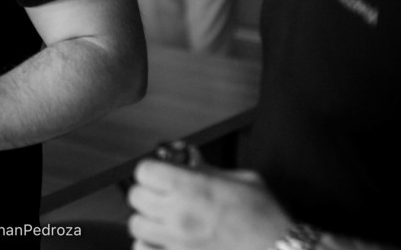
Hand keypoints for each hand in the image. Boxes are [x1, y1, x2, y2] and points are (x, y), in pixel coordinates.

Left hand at [128, 161, 290, 249]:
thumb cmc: (265, 217)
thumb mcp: (240, 179)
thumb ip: (207, 169)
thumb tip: (187, 159)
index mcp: (193, 188)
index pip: (145, 171)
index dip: (153, 168)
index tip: (162, 170)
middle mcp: (179, 215)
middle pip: (135, 196)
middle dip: (148, 190)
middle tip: (164, 191)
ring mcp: (176, 242)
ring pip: (136, 225)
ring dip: (147, 218)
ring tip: (164, 216)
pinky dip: (148, 244)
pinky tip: (163, 239)